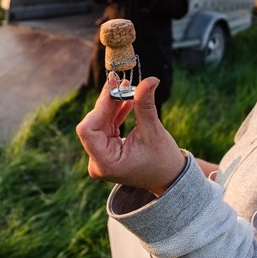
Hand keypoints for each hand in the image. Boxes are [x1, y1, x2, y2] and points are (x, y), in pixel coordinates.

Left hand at [76, 76, 185, 195]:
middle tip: (120, 81)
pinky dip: (115, 114)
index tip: (113, 90)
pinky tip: (126, 100)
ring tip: (126, 87)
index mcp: (105, 163)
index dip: (99, 108)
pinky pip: (105, 127)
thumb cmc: (162, 160)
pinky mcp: (105, 150)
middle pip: (93, 124)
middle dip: (107, 103)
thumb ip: (145, 105)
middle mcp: (98, 162)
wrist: (169, 177)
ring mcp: (100, 157)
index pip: (87, 130)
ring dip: (112, 105)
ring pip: (99, 123)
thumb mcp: (153, 131)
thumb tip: (150, 79)